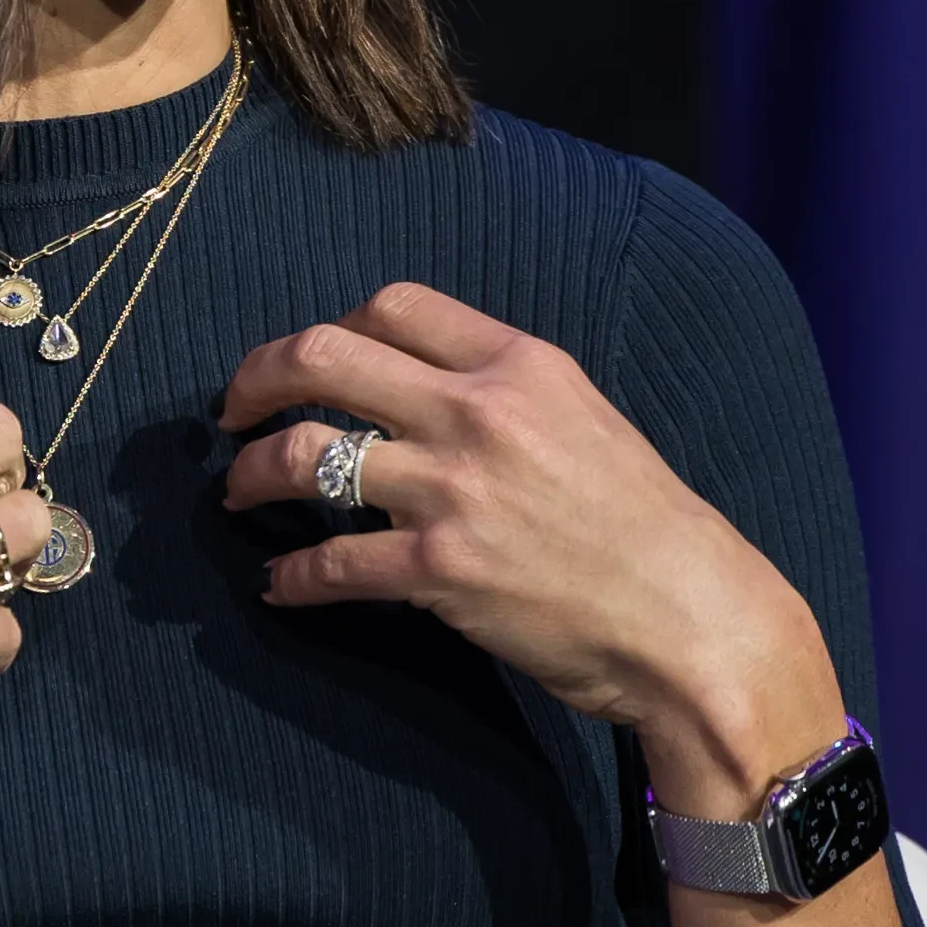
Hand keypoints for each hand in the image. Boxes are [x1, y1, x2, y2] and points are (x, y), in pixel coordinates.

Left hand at [218, 284, 841, 804]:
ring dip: (253, 472)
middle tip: (232, 411)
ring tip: (239, 491)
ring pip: (305, 453)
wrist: (694, 621)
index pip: (393, 305)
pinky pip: (329, 561)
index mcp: (520, 364)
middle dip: (257, 377)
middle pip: (324, 355)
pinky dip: (291, 576)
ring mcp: (454, 490)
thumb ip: (508, 398)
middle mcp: (479, 412)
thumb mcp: (586, 422)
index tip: (309, 362)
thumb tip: (426, 400)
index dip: (334, 327)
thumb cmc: (650, 531)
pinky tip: (281, 585)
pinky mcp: (439, 571)